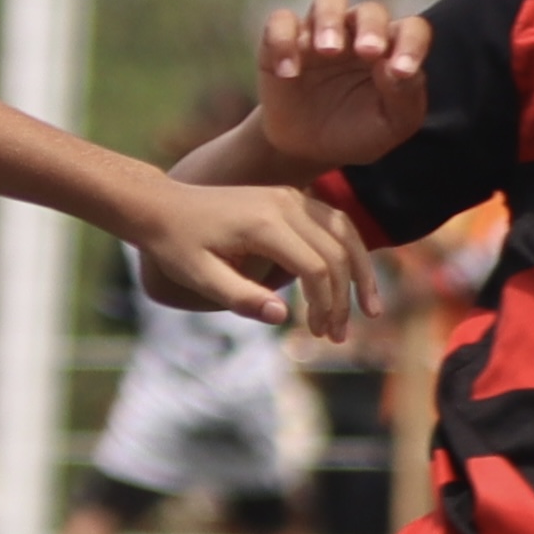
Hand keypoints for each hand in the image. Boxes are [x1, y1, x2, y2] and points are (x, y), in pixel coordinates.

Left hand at [129, 177, 374, 338]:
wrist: (165, 207)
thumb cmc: (177, 245)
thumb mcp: (199, 277)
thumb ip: (240, 297)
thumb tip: (283, 318)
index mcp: (263, 223)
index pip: (315, 266)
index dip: (325, 305)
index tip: (320, 334)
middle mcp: (284, 202)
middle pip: (335, 252)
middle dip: (343, 299)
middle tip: (337, 337)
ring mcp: (291, 196)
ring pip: (345, 233)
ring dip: (360, 273)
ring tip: (369, 310)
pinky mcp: (291, 198)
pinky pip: (334, 223)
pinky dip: (350, 250)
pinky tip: (355, 280)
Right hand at [255, 0, 431, 178]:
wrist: (308, 149)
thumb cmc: (357, 132)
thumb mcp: (391, 125)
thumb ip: (406, 97)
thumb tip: (395, 68)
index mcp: (391, 49)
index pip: (411, 30)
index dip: (412, 44)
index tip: (402, 71)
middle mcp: (358, 33)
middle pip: (370, 11)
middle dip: (371, 27)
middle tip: (367, 52)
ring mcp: (320, 32)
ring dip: (330, 19)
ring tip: (327, 50)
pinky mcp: (284, 41)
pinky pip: (280, 23)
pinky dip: (283, 41)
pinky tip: (288, 73)